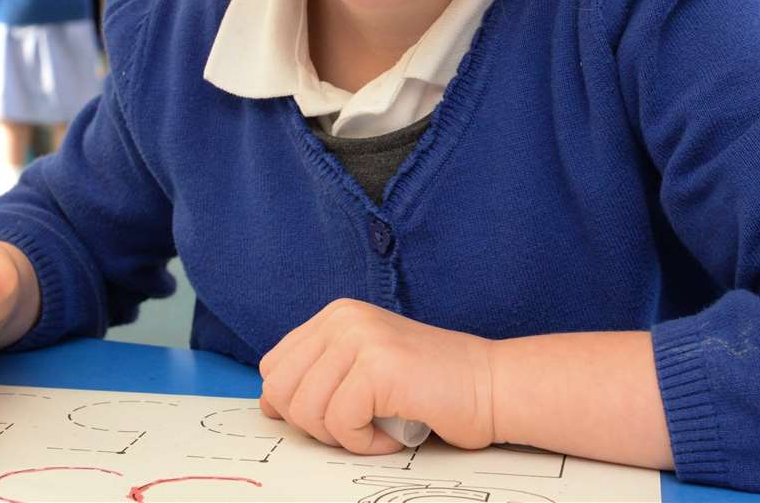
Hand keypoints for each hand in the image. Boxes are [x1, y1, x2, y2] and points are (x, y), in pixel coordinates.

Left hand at [258, 299, 494, 454]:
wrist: (492, 386)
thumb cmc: (431, 388)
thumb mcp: (361, 371)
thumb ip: (317, 378)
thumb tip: (267, 405)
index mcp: (335, 315)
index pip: (274, 367)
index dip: (295, 406)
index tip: (335, 417)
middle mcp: (343, 318)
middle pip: (280, 390)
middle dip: (313, 425)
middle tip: (355, 427)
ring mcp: (361, 337)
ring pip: (307, 411)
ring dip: (342, 437)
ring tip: (378, 428)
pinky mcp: (379, 365)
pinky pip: (340, 423)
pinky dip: (364, 444)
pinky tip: (391, 433)